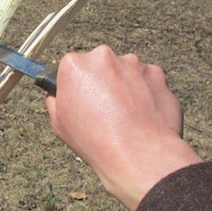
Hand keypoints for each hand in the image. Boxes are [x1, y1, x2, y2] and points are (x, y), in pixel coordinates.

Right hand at [45, 45, 202, 210]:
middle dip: (101, 81)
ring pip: (124, 71)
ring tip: (124, 115)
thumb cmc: (94, 140)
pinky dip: (145, 92)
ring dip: (123, 85)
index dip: (76, 84)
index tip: (81, 98)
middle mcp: (103, 56)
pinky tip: (141, 114)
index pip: (71, 66)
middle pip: (99, 64)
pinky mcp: (156, 73)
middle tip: (103, 108)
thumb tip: (56, 94)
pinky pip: (147, 79)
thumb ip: (55, 100)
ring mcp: (133, 63)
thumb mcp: (58, 123)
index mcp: (74, 65)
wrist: (137, 154)